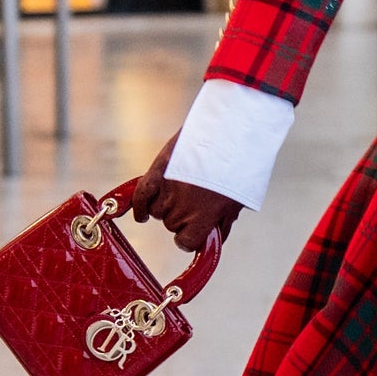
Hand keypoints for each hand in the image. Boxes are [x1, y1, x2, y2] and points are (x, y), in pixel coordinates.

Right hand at [133, 134, 241, 253]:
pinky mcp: (157, 172)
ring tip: (181, 194)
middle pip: (171, 225)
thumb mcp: (236, 203)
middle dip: (182, 218)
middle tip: (195, 202)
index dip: (191, 238)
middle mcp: (182, 207)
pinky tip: (142, 216)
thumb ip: (222, 226)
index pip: (186, 242)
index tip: (194, 234)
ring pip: (157, 211)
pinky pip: (140, 197)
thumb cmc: (238, 169)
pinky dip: (139, 207)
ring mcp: (168, 189)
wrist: (229, 133)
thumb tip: (213, 242)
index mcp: (203, 218)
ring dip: (166, 207)